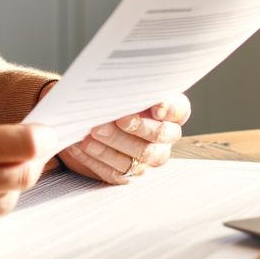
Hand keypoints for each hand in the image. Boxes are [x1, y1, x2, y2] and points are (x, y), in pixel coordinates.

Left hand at [57, 94, 190, 183]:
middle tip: (117, 119)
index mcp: (170, 111)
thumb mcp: (120, 88)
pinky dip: (96, 160)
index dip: (169, 108)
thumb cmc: (112, 98)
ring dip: (113, 146)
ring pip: (139, 157)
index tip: (155, 106)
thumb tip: (122, 84)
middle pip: (159, 136)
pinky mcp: (128, 174)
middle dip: (137, 127)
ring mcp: (148, 158)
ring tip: (91, 135)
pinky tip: (81, 148)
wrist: (91, 118)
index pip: (178, 110)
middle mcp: (165, 137)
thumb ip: (128, 87)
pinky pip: (116, 172)